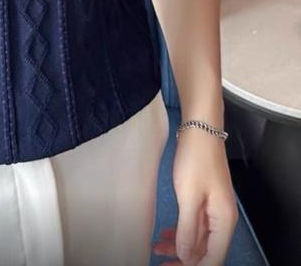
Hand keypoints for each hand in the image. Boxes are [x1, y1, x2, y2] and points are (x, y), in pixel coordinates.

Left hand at [152, 128, 238, 264]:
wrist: (200, 128)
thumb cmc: (197, 158)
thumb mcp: (189, 196)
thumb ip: (188, 228)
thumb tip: (186, 256)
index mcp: (224, 221)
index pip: (212, 258)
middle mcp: (222, 218)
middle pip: (205, 251)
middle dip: (183, 259)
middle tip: (160, 262)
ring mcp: (213, 208)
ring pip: (198, 238)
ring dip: (180, 246)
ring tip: (157, 248)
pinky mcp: (204, 199)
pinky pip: (194, 224)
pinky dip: (181, 231)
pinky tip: (166, 234)